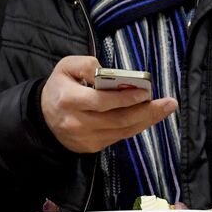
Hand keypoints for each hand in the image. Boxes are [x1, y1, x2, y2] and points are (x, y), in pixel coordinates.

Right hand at [40, 56, 177, 153]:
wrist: (43, 117)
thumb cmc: (59, 87)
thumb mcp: (65, 67)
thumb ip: (87, 64)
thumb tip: (109, 74)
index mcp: (69, 100)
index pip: (101, 102)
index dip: (124, 98)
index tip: (145, 91)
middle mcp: (77, 122)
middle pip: (118, 119)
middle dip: (146, 111)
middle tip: (169, 103)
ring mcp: (85, 138)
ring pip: (122, 131)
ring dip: (147, 120)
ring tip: (165, 108)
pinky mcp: (91, 147)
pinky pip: (119, 137)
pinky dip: (136, 126)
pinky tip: (148, 116)